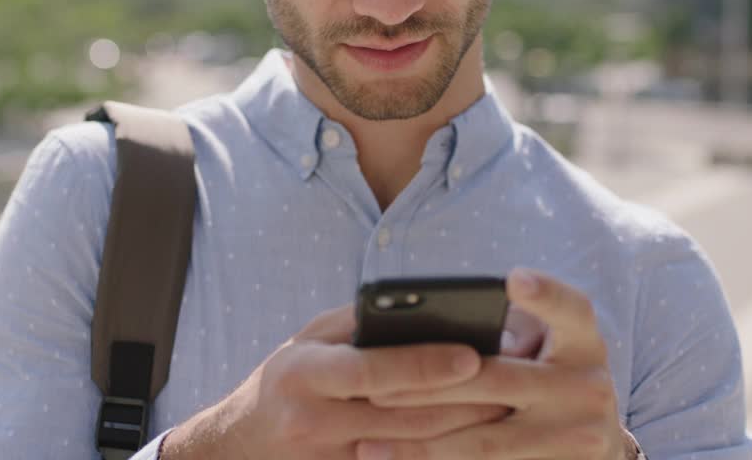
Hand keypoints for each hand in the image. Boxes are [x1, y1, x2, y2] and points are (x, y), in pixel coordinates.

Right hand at [165, 303, 510, 459]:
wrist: (237, 447)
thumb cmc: (286, 379)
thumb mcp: (308, 339)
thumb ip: (359, 323)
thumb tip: (422, 307)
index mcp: (303, 371)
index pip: (371, 369)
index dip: (424, 365)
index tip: (472, 355)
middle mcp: (312, 421)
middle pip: (402, 417)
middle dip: (463, 402)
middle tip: (513, 385)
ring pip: (411, 450)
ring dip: (463, 433)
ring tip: (507, 410)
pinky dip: (439, 456)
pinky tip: (472, 443)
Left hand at [361, 268, 631, 459]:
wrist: (595, 445)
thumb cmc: (553, 379)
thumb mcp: (549, 348)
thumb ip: (509, 332)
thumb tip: (424, 327)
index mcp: (585, 343)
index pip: (572, 309)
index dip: (545, 294)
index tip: (512, 278)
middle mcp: (589, 387)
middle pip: (501, 381)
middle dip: (430, 387)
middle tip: (373, 390)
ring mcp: (579, 436)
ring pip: (486, 442)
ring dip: (421, 444)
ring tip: (367, 444)